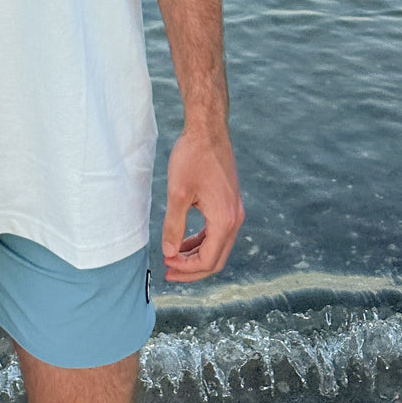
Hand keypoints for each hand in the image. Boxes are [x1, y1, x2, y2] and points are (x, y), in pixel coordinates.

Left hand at [161, 122, 243, 282]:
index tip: (166, 264)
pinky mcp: (229, 203)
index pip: (208, 260)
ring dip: (196, 255)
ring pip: (218, 246)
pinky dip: (202, 240)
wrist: (208, 130)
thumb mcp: (177, 193)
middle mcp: (235, 219)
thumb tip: (169, 252)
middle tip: (169, 272)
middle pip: (216, 259)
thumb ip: (174, 226)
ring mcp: (234, 211)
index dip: (187, 269)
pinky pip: (218, 232)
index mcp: (224, 220)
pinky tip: (184, 240)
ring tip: (173, 258)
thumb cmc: (192, 157)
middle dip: (192, 269)